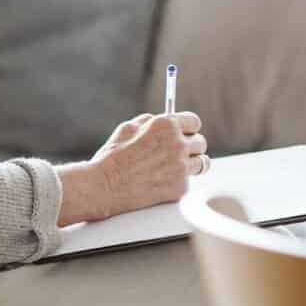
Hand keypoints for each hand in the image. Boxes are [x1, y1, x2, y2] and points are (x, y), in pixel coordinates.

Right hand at [90, 112, 208, 218]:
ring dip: (192, 165)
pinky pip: (188, 182)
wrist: (104, 187)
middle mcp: (178, 144)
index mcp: (167, 125)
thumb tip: (163, 119)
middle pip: (200, 142)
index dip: (189, 128)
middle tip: (181, 153)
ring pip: (201, 163)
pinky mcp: (180, 187)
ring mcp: (181, 167)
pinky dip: (179, 183)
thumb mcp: (128, 128)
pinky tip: (163, 183)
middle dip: (191, 146)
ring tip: (178, 168)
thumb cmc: (112, 157)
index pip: (194, 122)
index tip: (187, 133)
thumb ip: (150, 121)